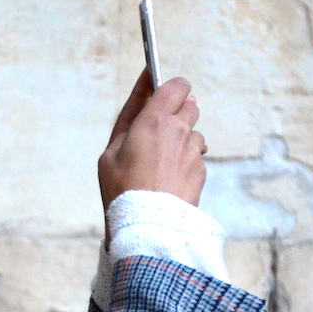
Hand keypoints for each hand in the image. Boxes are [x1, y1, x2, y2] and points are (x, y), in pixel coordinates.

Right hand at [97, 72, 207, 209]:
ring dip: (181, 142)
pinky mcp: (201, 171)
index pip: (176, 85)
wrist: (147, 226)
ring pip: (193, 134)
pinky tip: (169, 180)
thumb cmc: (122, 188)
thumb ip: (131, 118)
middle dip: (177, 115)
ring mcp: (193, 151)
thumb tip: (150, 93)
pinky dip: (186, 164)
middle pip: (189, 106)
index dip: (171, 87)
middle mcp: (179, 131)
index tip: (162, 94)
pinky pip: (196, 158)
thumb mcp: (111, 151)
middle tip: (158, 134)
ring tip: (161, 165)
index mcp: (154, 120)